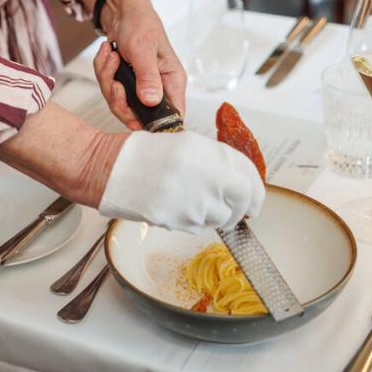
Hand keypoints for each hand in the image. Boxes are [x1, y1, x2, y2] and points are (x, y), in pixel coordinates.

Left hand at [93, 0, 185, 130]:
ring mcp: (140, 88)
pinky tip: (108, 54)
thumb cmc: (140, 24)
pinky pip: (109, 91)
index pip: (172, 117)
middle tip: (114, 79)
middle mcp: (158, 88)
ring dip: (107, 79)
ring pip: (119, 104)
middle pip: (137, 116)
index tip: (132, 112)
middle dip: (118, 98)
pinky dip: (103, 72)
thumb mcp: (143, 48)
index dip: (153, 123)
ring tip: (111, 57)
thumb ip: (148, 76)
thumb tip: (151, 102)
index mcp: (172, 82)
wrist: (122, 12)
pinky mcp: (125, 84)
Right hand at [98, 130, 264, 231]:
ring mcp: (196, 203)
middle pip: (241, 204)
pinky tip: (178, 204)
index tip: (254, 200)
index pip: (250, 179)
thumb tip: (239, 184)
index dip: (257, 193)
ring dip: (214, 214)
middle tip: (233, 208)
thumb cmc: (147, 154)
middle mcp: (210, 178)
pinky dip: (193, 220)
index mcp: (213, 154)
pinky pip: (198, 226)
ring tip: (192, 198)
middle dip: (239, 209)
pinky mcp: (181, 222)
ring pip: (220, 219)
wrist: (114, 169)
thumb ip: (219, 163)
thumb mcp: (190, 145)